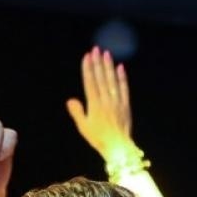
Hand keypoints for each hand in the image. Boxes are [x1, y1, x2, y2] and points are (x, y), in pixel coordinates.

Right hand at [65, 47, 135, 161]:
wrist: (118, 147)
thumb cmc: (98, 138)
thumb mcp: (83, 127)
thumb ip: (77, 112)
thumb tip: (71, 100)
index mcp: (94, 105)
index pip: (90, 82)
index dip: (88, 69)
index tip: (87, 57)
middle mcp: (106, 100)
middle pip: (101, 78)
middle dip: (98, 63)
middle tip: (96, 49)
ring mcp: (117, 102)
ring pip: (112, 80)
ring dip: (109, 66)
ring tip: (107, 53)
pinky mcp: (126, 105)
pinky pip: (124, 88)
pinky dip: (122, 78)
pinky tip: (120, 68)